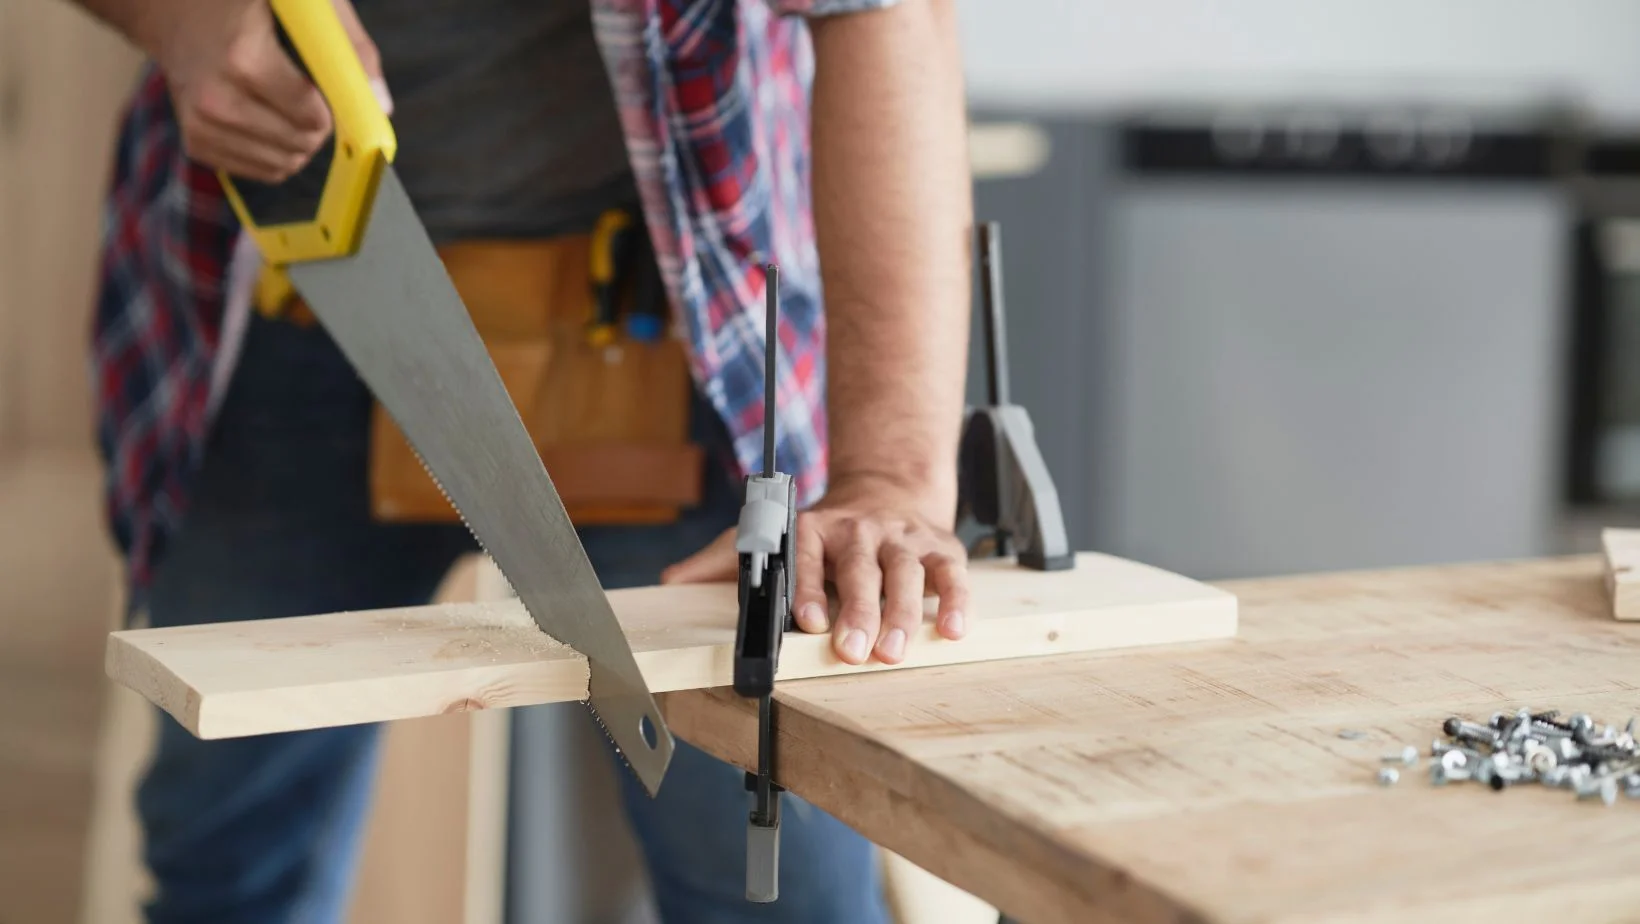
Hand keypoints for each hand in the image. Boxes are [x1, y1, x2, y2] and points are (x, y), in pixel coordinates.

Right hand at [138, 0, 380, 181]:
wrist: (174, 11)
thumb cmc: (247, 3)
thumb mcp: (305, 8)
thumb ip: (350, 49)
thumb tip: (381, 105)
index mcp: (243, 59)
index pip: (313, 116)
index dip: (332, 105)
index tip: (326, 86)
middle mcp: (216, 99)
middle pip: (303, 143)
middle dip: (319, 124)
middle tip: (307, 93)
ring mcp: (202, 125)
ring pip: (285, 163)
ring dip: (300, 141)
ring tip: (285, 102)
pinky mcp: (196, 144)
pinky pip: (263, 171)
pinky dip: (276, 151)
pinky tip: (264, 116)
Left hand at [662, 473, 969, 665]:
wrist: (888, 490)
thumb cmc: (827, 531)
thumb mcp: (773, 536)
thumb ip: (722, 559)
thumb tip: (670, 581)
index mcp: (815, 529)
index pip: (811, 558)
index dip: (810, 590)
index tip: (809, 622)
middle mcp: (859, 532)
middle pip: (860, 570)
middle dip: (858, 612)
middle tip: (854, 651)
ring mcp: (901, 540)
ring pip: (905, 574)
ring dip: (902, 613)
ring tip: (896, 650)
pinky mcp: (940, 549)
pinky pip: (951, 574)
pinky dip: (956, 601)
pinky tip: (953, 629)